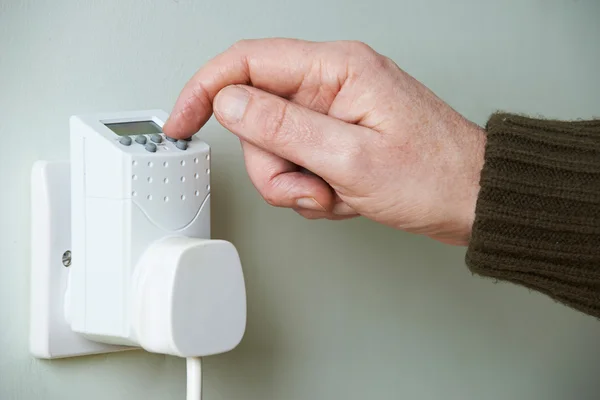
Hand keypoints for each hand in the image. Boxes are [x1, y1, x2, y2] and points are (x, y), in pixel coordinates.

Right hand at [163, 39, 485, 245]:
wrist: (472, 200)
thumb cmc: (433, 176)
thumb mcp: (351, 158)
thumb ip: (284, 126)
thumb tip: (229, 102)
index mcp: (336, 69)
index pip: (247, 62)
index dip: (205, 89)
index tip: (181, 120)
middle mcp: (332, 83)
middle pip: (257, 117)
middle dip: (274, 165)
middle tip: (309, 186)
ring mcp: (334, 112)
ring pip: (276, 148)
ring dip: (297, 183)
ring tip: (336, 194)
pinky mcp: (338, 137)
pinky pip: (299, 164)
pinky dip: (314, 189)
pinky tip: (345, 195)